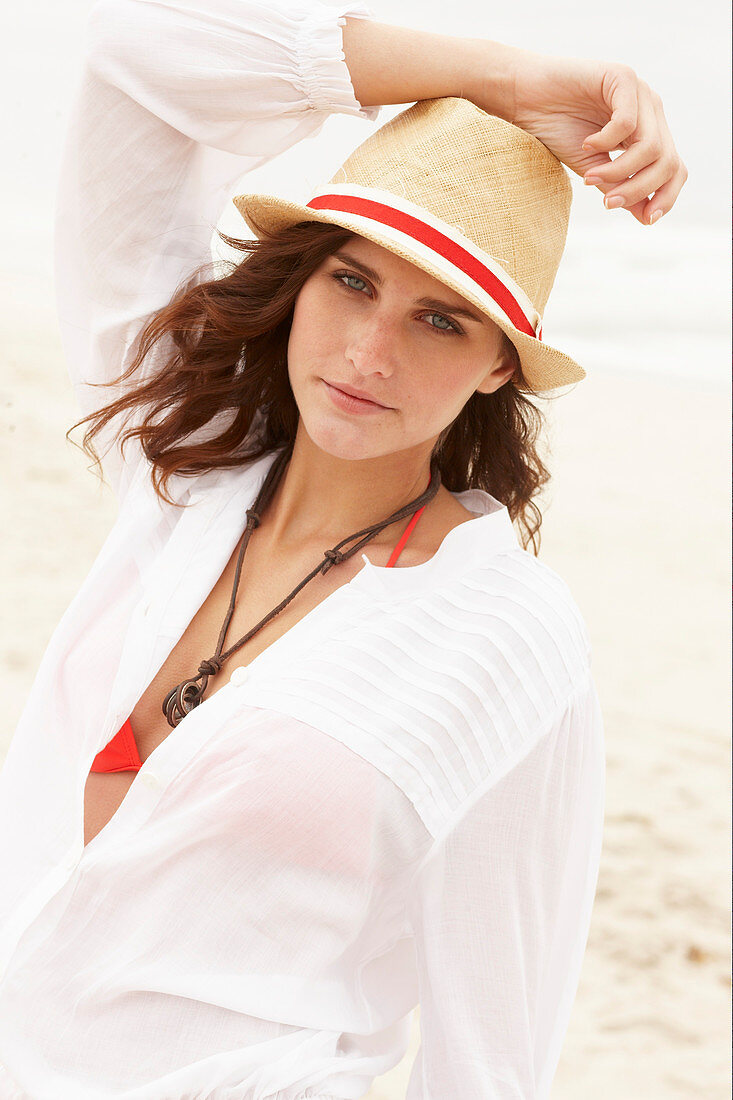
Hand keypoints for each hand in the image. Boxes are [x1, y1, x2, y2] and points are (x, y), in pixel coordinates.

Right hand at [471, 45, 687, 226]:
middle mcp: (651, 111)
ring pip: (651, 146)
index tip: (646, 219)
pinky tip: (585, 143)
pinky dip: (605, 141)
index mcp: (649, 132)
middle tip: (608, 203)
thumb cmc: (557, 131)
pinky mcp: (623, 77)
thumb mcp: (593, 170)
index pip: (675, 168)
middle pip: (667, 161)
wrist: (525, 98)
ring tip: (589, 177)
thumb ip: (620, 188)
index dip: (667, 196)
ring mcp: (640, 93)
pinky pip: (627, 123)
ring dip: (619, 171)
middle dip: (639, 189)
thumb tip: (646, 217)